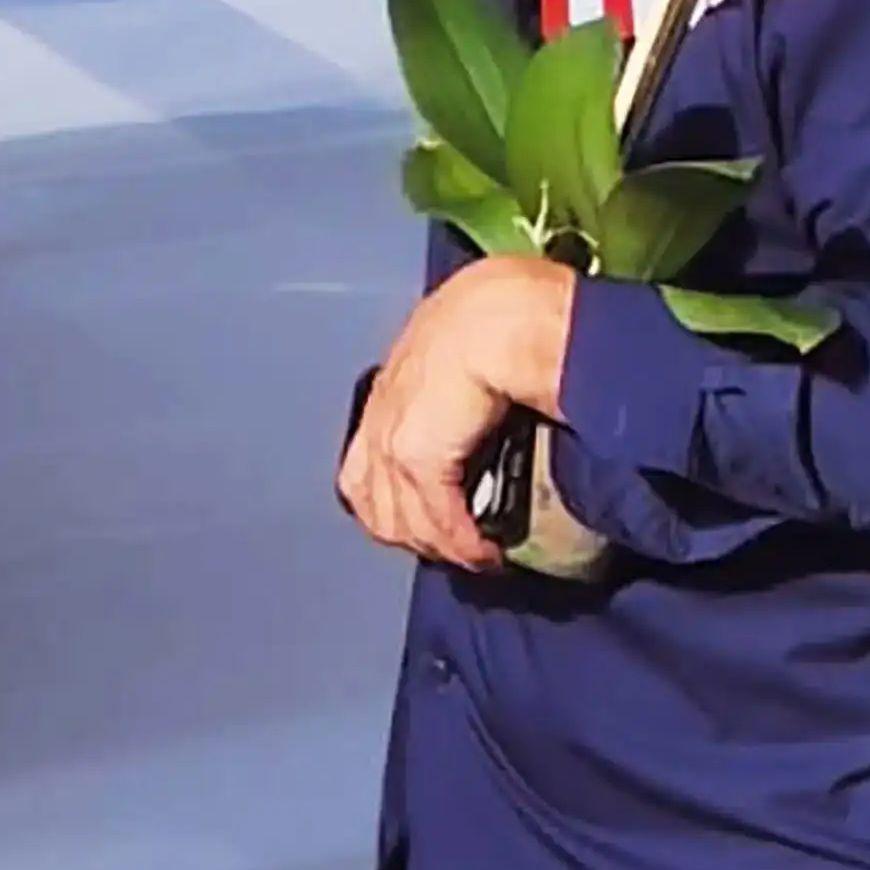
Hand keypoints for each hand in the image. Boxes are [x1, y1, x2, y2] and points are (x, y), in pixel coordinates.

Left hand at [337, 257, 578, 571]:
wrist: (503, 313)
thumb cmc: (499, 316)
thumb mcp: (464, 348)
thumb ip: (459, 383)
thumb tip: (485, 412)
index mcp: (390, 387)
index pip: (365, 469)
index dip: (398, 505)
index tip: (434, 522)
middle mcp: (379, 414)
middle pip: (377, 505)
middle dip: (419, 535)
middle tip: (460, 548)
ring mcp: (391, 436)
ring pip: (402, 522)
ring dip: (443, 546)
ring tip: (478, 555)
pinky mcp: (417, 457)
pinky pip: (437, 522)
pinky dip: (464, 546)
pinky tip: (487, 552)